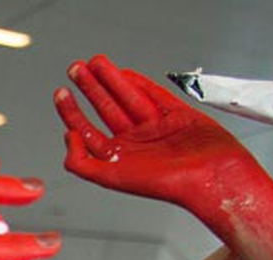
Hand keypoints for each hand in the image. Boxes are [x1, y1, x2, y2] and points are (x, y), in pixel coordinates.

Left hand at [56, 55, 272, 230]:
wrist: (210, 177)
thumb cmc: (166, 184)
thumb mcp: (110, 177)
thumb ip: (82, 162)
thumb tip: (67, 136)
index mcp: (118, 158)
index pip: (88, 130)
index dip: (73, 112)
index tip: (61, 94)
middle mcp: (135, 142)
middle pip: (106, 109)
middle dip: (90, 88)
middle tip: (75, 68)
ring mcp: (156, 128)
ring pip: (128, 98)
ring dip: (111, 80)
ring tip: (95, 62)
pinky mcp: (177, 115)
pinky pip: (154, 95)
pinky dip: (139, 83)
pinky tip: (124, 73)